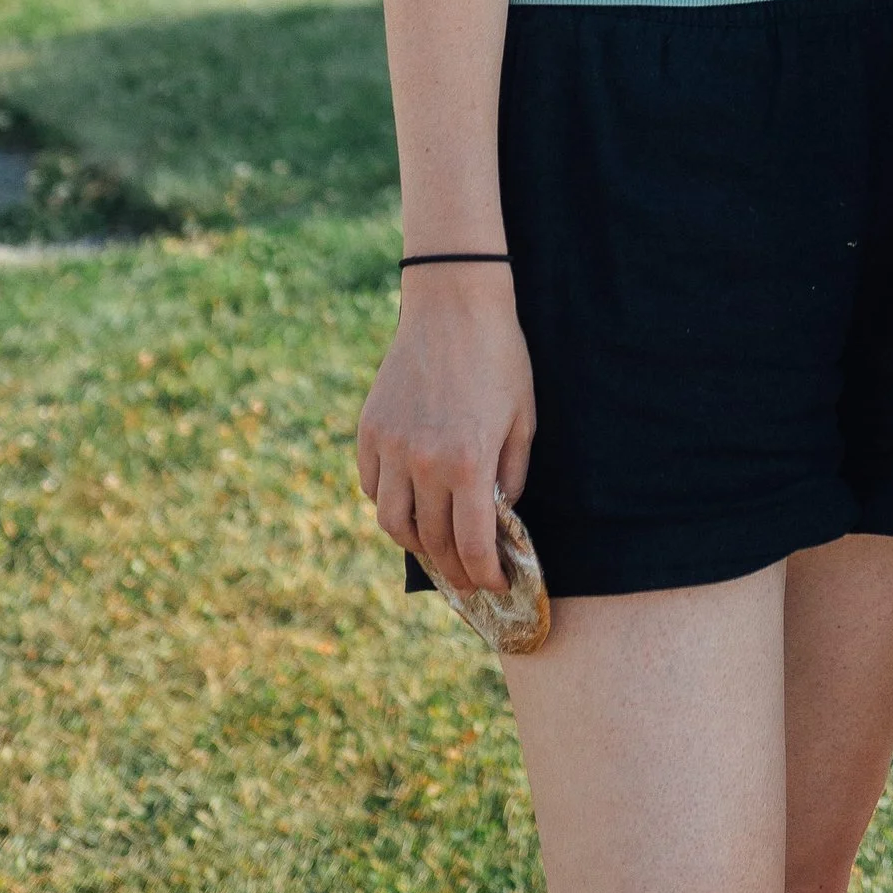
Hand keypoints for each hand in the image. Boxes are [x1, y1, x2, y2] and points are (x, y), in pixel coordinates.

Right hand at [355, 269, 535, 593]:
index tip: (492, 587)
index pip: (472, 543)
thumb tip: (499, 516)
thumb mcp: (523, 418)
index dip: (483, 574)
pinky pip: (372, 487)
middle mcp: (423, 462)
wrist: (454, 305)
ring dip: (415, 543)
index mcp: (468, 462)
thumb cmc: (499, 358)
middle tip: (465, 578)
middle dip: (452, 568)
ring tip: (434, 546)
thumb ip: (511, 475)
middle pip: (431, 540)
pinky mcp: (369, 432)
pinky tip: (409, 502)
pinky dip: (389, 503)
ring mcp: (391, 448)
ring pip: (392, 522)